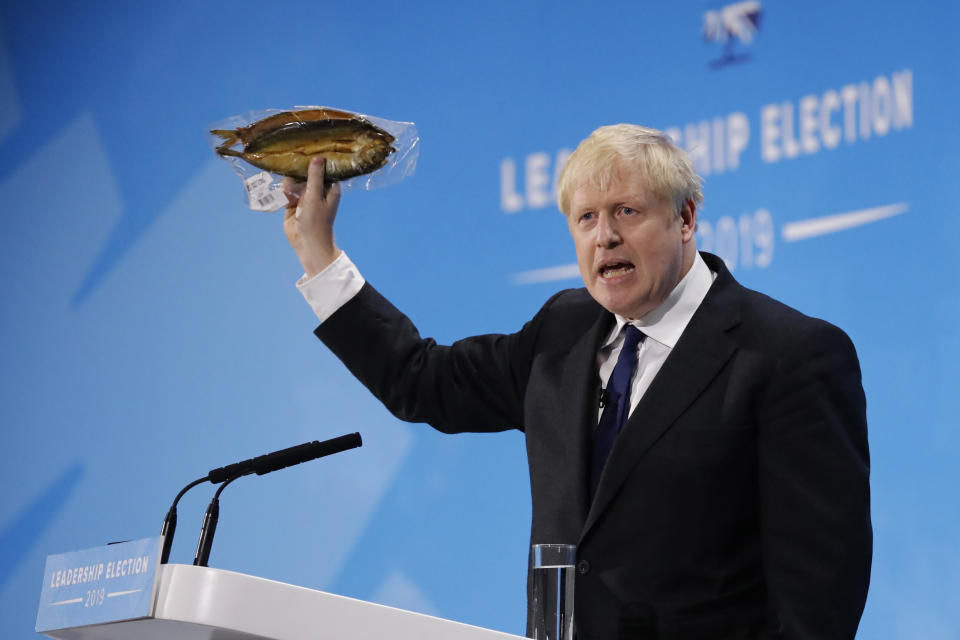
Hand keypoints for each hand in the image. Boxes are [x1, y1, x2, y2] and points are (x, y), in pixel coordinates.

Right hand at [283, 157, 341, 277]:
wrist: (307, 244)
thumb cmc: (316, 221)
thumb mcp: (315, 196)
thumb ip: (315, 177)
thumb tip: (318, 157)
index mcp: (329, 187)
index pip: (323, 168)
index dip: (314, 160)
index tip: (304, 152)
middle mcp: (317, 190)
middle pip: (305, 173)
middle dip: (297, 172)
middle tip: (293, 174)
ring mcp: (305, 196)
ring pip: (294, 181)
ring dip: (289, 184)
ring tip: (288, 192)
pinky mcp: (293, 203)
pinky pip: (286, 191)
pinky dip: (284, 191)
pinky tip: (283, 194)